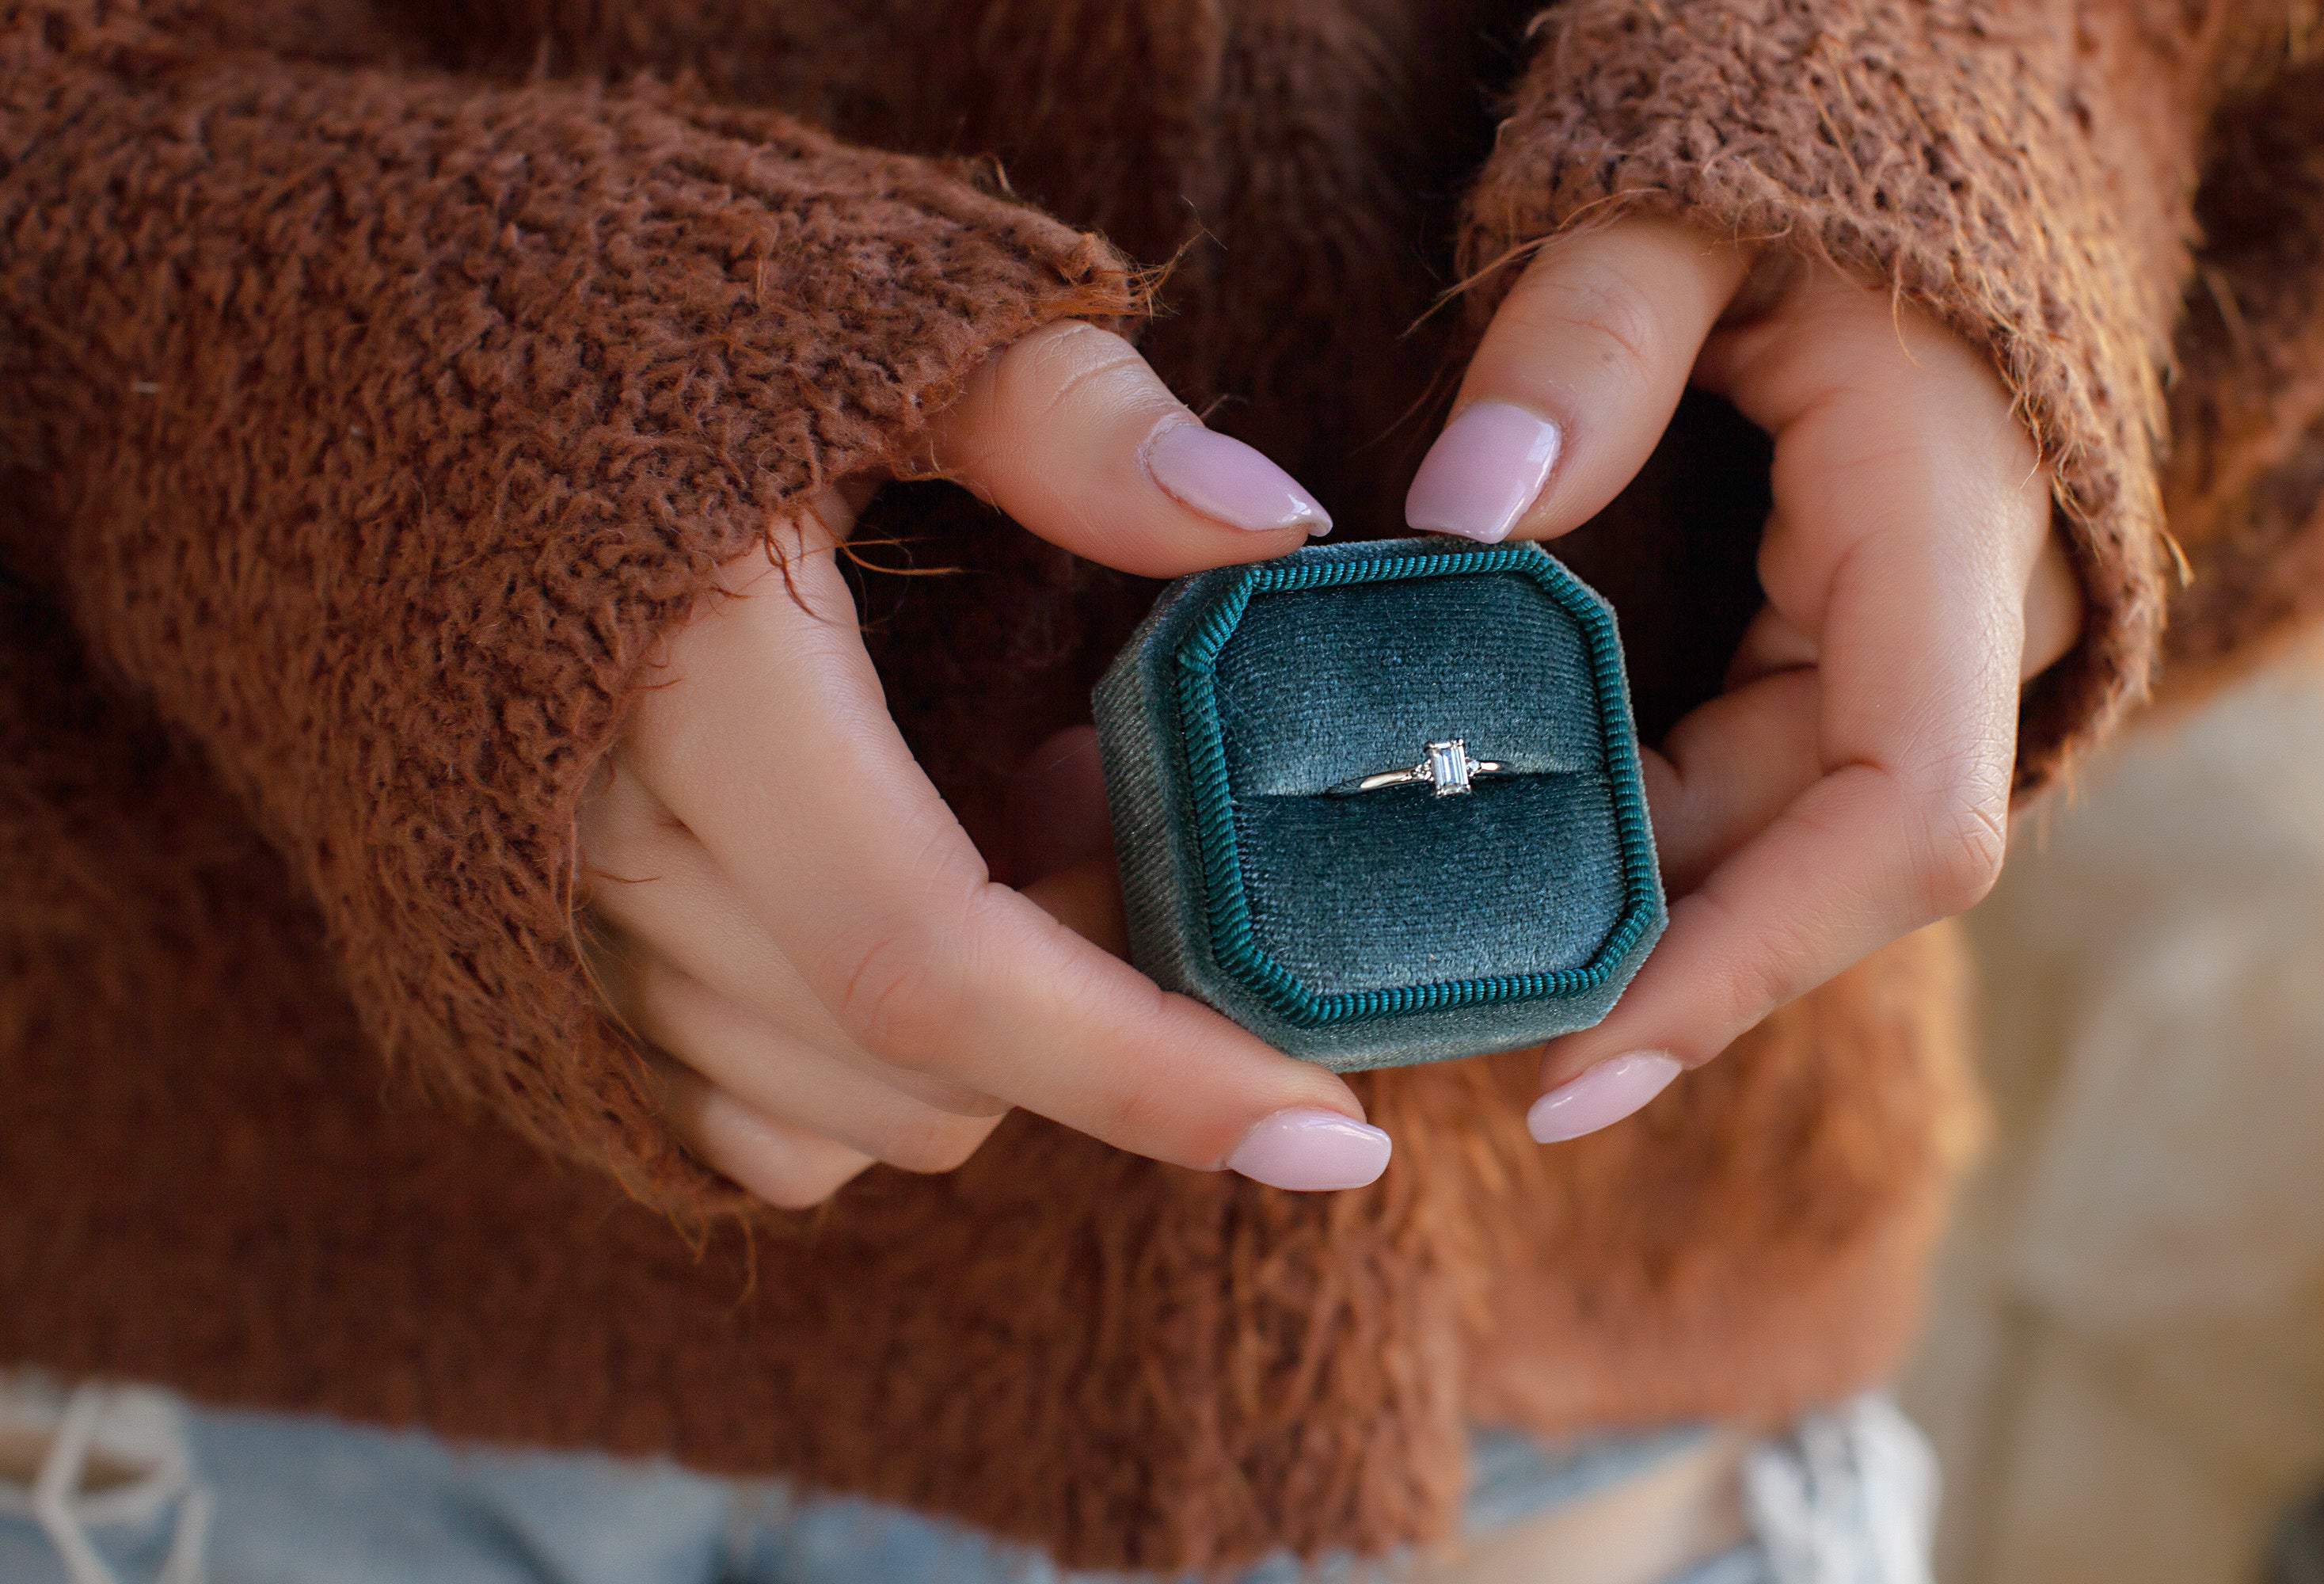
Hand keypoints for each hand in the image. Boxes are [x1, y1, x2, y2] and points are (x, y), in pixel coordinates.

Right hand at [578, 321, 1395, 1206]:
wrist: (338, 362)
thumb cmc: (622, 320)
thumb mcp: (872, 322)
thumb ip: (1071, 421)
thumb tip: (1276, 523)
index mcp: (691, 686)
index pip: (937, 961)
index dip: (1147, 1071)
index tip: (1333, 1131)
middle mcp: (587, 849)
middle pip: (917, 1072)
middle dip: (1100, 1014)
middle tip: (1151, 824)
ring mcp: (532, 934)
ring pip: (842, 1119)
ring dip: (1000, 1034)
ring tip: (1037, 815)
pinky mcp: (515, 975)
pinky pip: (743, 1125)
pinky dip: (873, 1069)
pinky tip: (919, 897)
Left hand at [1403, 219, 2081, 1141]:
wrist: (1880, 194)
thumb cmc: (1787, 192)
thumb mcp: (1681, 220)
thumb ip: (1589, 340)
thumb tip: (1466, 511)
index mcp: (1946, 538)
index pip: (1901, 825)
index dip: (1747, 969)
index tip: (1572, 1075)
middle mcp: (1958, 637)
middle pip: (1809, 872)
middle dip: (1631, 966)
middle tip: (1409, 1026)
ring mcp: (1912, 666)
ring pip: (1767, 852)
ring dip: (1615, 917)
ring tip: (1421, 967)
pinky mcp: (1847, 676)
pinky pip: (1745, 802)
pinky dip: (1628, 850)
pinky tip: (1495, 870)